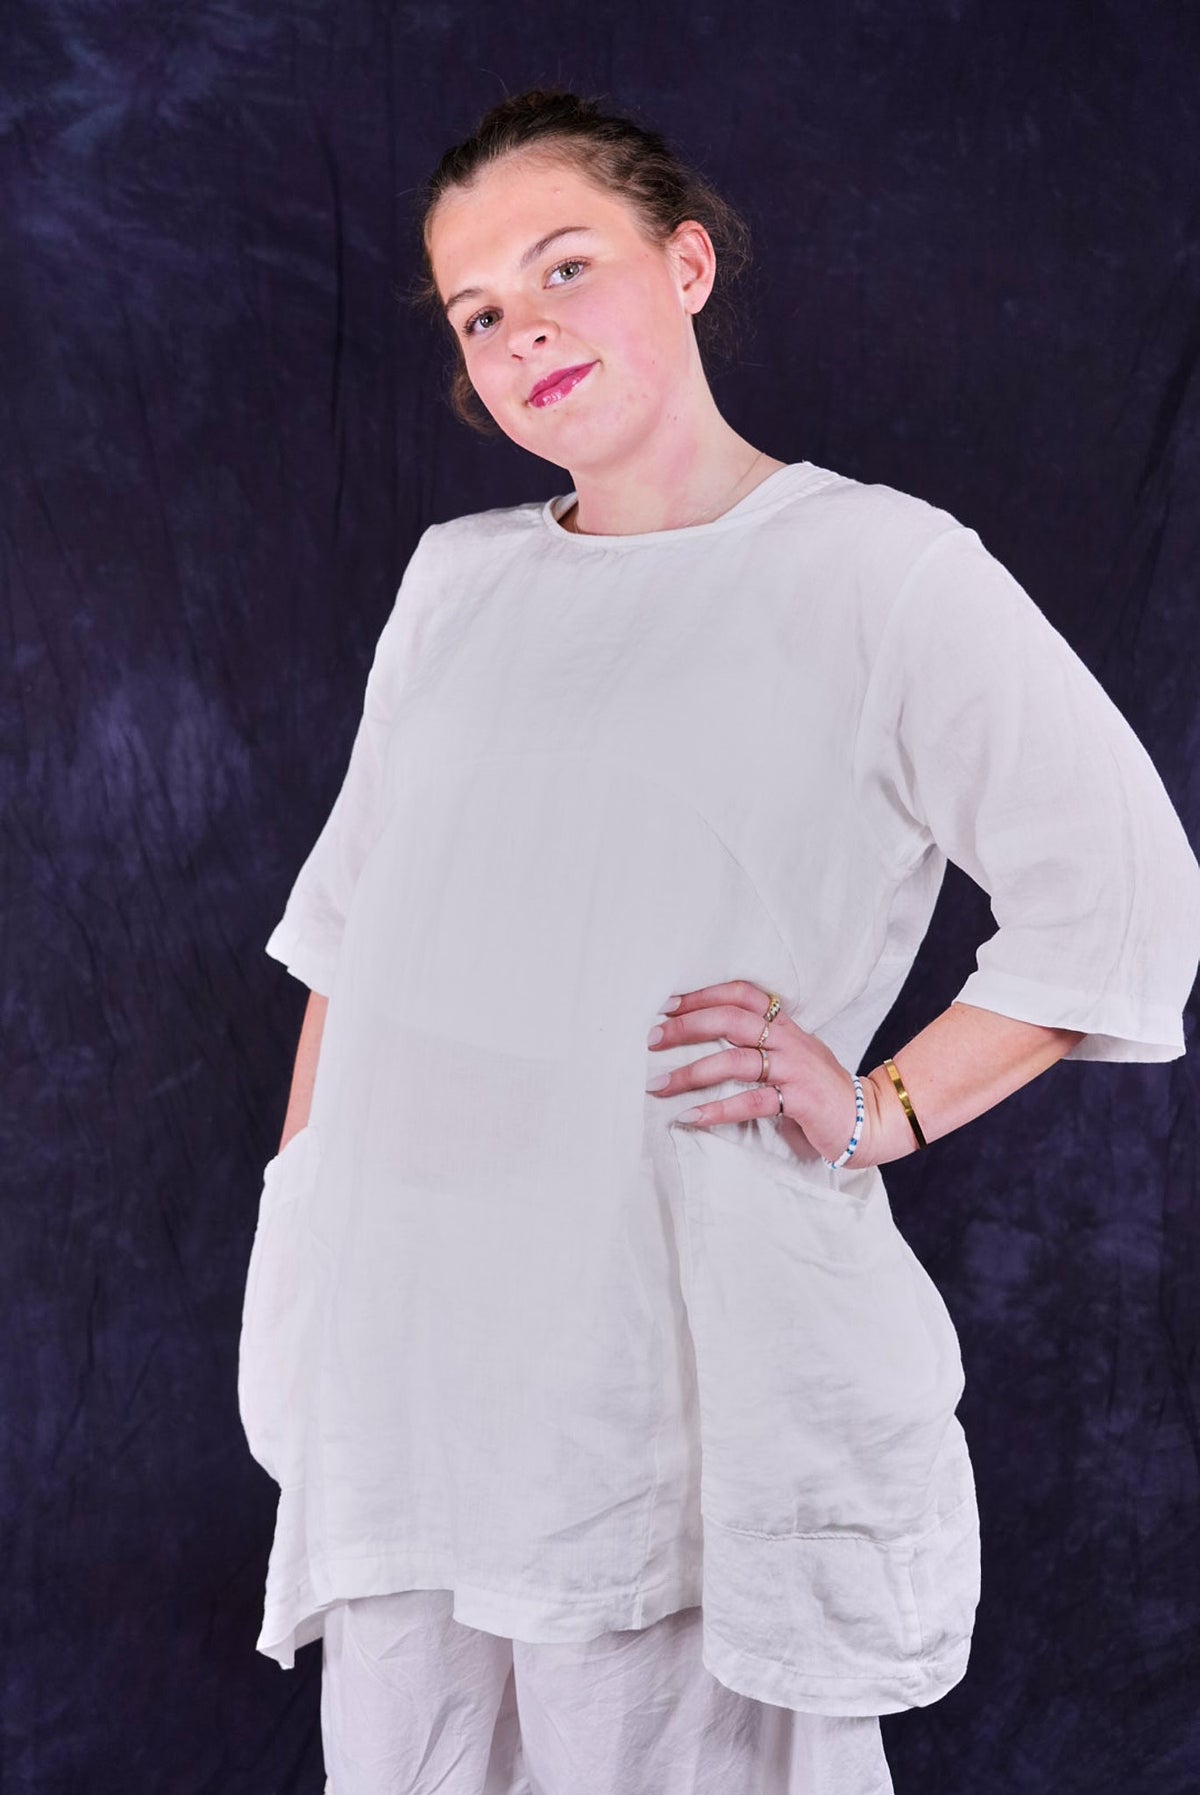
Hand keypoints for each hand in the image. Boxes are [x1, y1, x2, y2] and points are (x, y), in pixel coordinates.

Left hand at [645, 978, 876, 1166]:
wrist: (868, 1118)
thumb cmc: (820, 1089)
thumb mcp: (792, 1056)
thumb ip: (760, 1044)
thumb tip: (704, 1042)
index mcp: (785, 1026)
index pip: (741, 995)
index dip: (703, 995)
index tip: (667, 1005)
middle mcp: (788, 1040)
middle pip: (731, 1021)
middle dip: (686, 1027)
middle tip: (650, 1039)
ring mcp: (794, 1069)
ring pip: (735, 1061)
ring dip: (691, 1072)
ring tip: (658, 1085)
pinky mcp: (799, 1099)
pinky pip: (751, 1101)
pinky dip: (717, 1109)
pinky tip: (690, 1116)